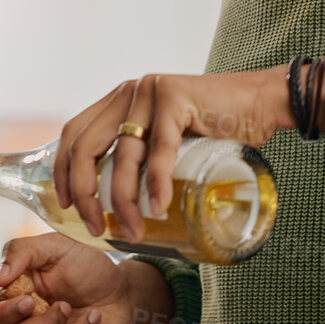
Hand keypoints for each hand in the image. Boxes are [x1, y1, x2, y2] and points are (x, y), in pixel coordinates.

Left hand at [54, 71, 288, 242]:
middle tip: (94, 228)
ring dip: (124, 201)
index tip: (66, 205)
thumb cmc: (216, 129)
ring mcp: (150, 92)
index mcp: (118, 100)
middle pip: (86, 146)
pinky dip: (156, 184)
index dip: (62, 171)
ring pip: (124, 155)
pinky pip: (159, 150)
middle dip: (85, 193)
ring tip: (133, 231)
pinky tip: (157, 208)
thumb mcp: (166, 139)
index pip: (74, 134)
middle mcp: (128, 92)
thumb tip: (117, 202)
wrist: (262, 103)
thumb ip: (142, 154)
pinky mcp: (176, 97)